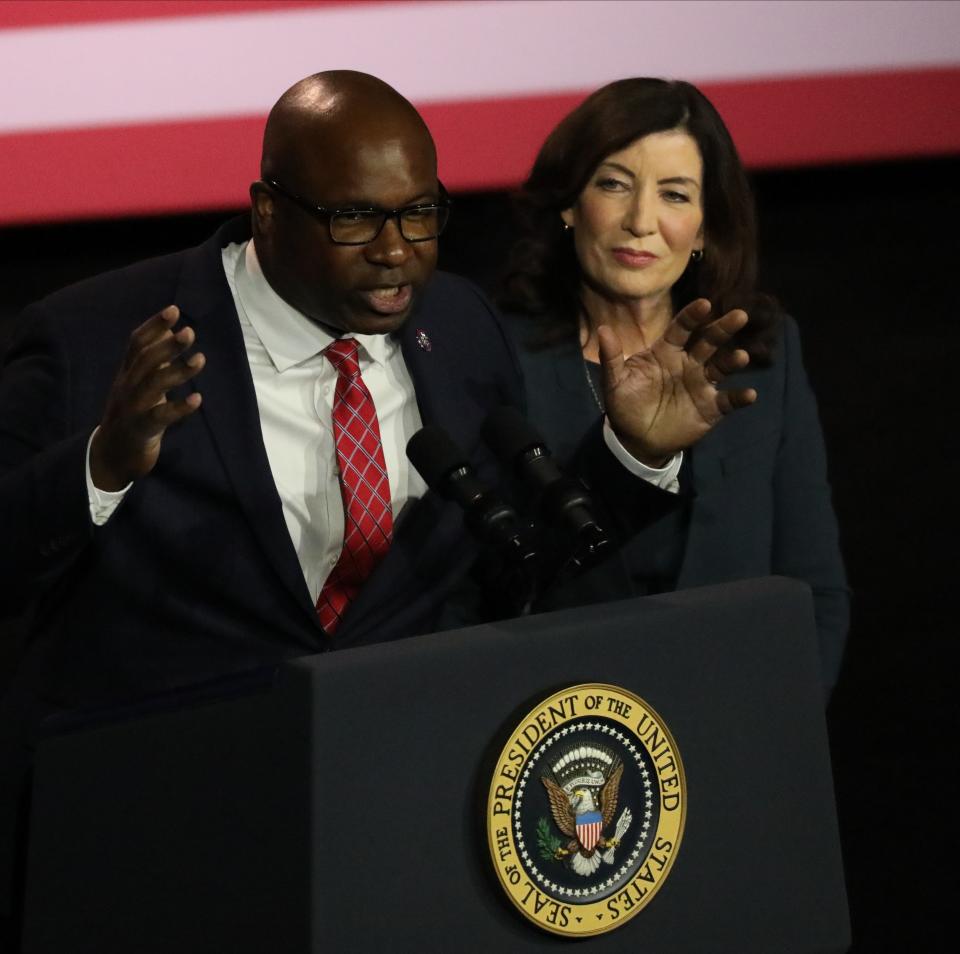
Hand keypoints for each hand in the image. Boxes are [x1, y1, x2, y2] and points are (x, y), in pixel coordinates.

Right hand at [90, 306, 204, 490]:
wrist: (111, 454)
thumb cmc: (132, 414)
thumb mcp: (139, 384)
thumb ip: (153, 359)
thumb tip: (169, 330)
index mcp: (127, 374)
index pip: (137, 344)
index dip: (154, 326)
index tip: (174, 310)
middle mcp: (127, 387)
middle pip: (145, 361)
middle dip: (167, 345)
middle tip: (189, 332)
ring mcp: (132, 408)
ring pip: (153, 385)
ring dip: (178, 371)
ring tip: (200, 359)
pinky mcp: (141, 430)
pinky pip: (160, 417)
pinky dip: (179, 408)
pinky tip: (197, 400)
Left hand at [599, 298, 755, 465]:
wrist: (636, 440)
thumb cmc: (626, 405)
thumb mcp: (615, 382)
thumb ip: (612, 357)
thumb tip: (602, 329)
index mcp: (666, 352)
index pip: (681, 329)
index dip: (692, 316)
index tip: (704, 304)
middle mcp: (688, 363)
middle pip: (708, 341)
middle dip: (722, 329)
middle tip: (739, 315)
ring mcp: (701, 384)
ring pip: (721, 367)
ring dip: (732, 361)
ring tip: (741, 357)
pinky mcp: (711, 407)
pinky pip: (728, 400)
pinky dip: (739, 397)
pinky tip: (749, 394)